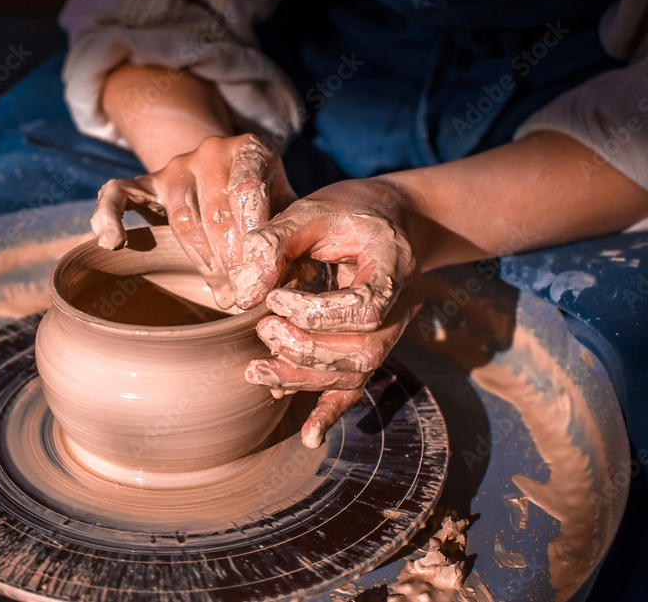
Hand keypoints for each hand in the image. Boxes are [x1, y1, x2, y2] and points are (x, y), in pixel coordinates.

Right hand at [90, 133, 295, 307]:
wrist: (225, 166)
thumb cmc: (265, 199)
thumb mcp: (285, 205)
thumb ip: (292, 234)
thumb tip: (301, 282)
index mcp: (250, 149)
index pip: (248, 191)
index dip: (252, 237)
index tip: (259, 276)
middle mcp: (211, 149)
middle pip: (216, 209)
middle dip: (231, 257)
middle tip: (243, 293)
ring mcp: (176, 164)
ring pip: (181, 215)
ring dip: (201, 257)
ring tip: (220, 288)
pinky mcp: (146, 180)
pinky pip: (118, 193)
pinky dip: (110, 216)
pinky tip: (113, 242)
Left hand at [232, 179, 424, 447]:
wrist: (393, 220)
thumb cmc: (348, 211)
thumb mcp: (311, 210)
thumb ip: (275, 243)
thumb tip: (244, 293)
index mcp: (394, 265)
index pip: (366, 308)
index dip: (316, 312)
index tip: (273, 297)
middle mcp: (403, 306)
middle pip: (364, 351)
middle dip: (305, 349)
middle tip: (262, 329)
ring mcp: (393, 331)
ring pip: (357, 373)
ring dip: (305, 378)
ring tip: (256, 371)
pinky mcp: (374, 346)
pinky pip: (359, 386)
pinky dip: (332, 411)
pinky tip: (308, 436)